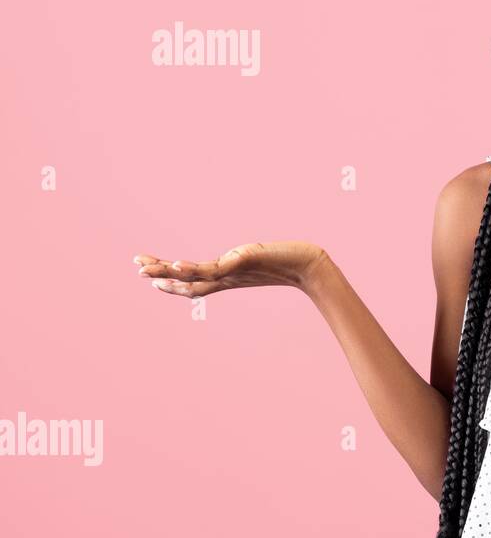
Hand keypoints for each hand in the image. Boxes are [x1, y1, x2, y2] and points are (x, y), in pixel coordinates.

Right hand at [133, 242, 330, 297]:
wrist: (307, 265)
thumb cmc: (287, 261)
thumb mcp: (261, 258)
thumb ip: (247, 259)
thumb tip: (245, 255)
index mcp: (226, 276)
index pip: (192, 281)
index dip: (171, 280)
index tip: (150, 275)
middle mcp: (226, 277)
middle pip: (186, 282)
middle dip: (160, 275)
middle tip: (137, 270)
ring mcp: (231, 272)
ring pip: (193, 277)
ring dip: (167, 273)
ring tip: (145, 271)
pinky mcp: (240, 264)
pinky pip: (212, 269)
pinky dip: (192, 269)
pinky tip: (176, 265)